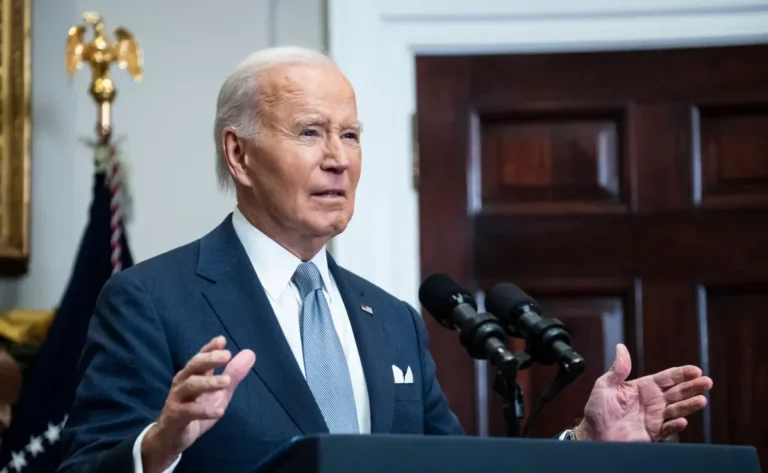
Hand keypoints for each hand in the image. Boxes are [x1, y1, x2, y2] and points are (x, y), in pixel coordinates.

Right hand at [141, 336, 254, 472]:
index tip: (222, 340)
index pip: (200, 357)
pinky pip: (188, 411)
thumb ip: (233, 374)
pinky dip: (204, 410)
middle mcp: (182, 383)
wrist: (171, 438)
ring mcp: (177, 399)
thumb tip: (250, 353)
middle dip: (210, 359)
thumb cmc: (195, 410)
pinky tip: (219, 411)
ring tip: (227, 381)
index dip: (210, 348)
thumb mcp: (218, 392)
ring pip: (190, 385)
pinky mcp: (175, 416)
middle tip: (227, 356)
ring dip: (209, 382)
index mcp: (193, 375)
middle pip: (194, 366)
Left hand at [574, 343, 711, 441]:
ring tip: (701, 400)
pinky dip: (675, 425)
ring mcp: (655, 417)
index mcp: (643, 387)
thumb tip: (621, 347)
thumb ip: (618, 369)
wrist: (594, 435)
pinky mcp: (654, 433)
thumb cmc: (598, 410)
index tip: (696, 370)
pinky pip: (668, 429)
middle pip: (677, 392)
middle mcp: (653, 401)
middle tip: (707, 382)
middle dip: (693, 387)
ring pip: (677, 409)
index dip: (682, 374)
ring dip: (689, 405)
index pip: (667, 378)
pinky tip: (682, 420)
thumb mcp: (605, 385)